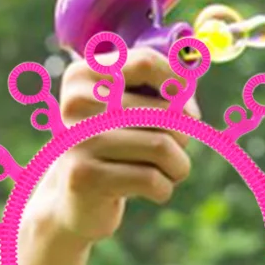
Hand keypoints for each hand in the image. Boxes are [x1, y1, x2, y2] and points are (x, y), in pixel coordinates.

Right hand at [25, 45, 197, 245]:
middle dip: (183, 136)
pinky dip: (165, 188)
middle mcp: (76, 102)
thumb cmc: (116, 149)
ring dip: (179, 165)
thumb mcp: (130, 112)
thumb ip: (159, 88)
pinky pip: (151, 179)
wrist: (75, 202)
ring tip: (169, 172)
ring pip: (162, 146)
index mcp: (84, 75)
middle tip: (174, 151)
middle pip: (164, 111)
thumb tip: (189, 80)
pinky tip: (154, 190)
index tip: (185, 110)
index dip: (178, 85)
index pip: (147, 62)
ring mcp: (78, 139)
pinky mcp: (85, 176)